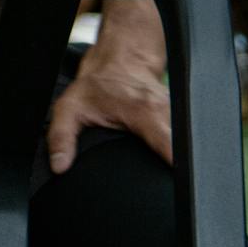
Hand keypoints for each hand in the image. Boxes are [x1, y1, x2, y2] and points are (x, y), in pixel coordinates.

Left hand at [46, 2, 170, 171]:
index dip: (174, 165)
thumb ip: (62, 137)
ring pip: (187, 143)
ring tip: (174, 179)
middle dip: (181, 171)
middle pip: (185, 149)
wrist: (121, 58)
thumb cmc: (96, 84)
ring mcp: (176, 113)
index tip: (173, 182)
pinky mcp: (179, 117)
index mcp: (143, 111)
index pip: (170, 146)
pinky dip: (181, 151)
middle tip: (169, 188)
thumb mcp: (69, 107)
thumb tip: (60, 166)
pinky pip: (185, 138)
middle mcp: (165, 111)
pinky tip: (174, 164)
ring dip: (182, 161)